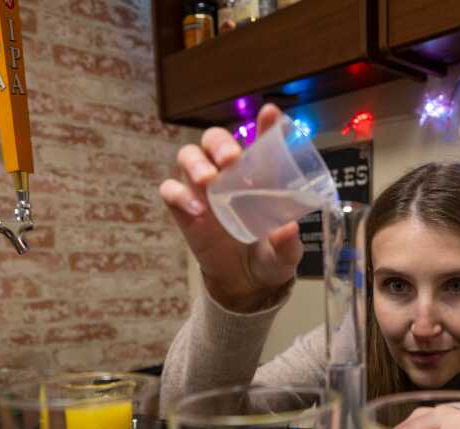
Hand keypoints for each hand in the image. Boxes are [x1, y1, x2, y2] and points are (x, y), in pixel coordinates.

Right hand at [159, 104, 302, 311]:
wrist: (245, 284)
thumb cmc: (269, 256)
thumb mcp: (284, 254)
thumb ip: (287, 243)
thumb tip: (288, 229)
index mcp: (259, 174)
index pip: (261, 141)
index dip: (265, 124)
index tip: (270, 114)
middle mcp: (227, 174)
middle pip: (214, 140)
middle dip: (220, 143)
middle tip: (231, 160)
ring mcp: (202, 189)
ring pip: (189, 157)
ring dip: (196, 163)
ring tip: (208, 181)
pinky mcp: (184, 209)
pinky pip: (171, 191)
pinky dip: (179, 195)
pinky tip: (195, 210)